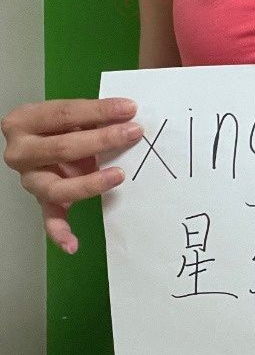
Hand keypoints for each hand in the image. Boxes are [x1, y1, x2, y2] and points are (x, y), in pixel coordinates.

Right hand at [1, 97, 143, 254]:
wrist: (36, 143)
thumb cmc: (57, 127)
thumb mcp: (69, 116)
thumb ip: (91, 116)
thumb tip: (127, 114)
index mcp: (24, 121)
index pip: (64, 114)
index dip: (98, 111)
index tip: (129, 109)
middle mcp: (20, 152)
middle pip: (63, 148)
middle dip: (102, 140)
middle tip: (133, 133)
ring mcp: (29, 180)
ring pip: (57, 187)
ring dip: (90, 183)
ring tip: (119, 176)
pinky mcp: (41, 201)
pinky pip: (50, 219)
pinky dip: (60, 234)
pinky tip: (73, 245)